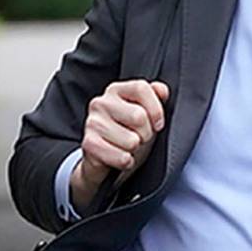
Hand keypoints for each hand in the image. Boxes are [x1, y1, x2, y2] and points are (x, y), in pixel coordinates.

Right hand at [70, 80, 169, 210]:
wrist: (103, 158)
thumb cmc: (127, 131)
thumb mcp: (145, 112)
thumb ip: (155, 97)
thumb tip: (162, 90)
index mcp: (116, 90)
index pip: (141, 88)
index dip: (156, 108)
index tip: (158, 124)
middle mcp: (101, 102)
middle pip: (139, 116)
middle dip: (146, 133)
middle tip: (140, 137)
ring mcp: (93, 123)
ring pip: (132, 141)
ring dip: (135, 149)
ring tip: (128, 147)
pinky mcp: (89, 144)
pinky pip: (122, 157)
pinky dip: (127, 162)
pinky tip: (121, 157)